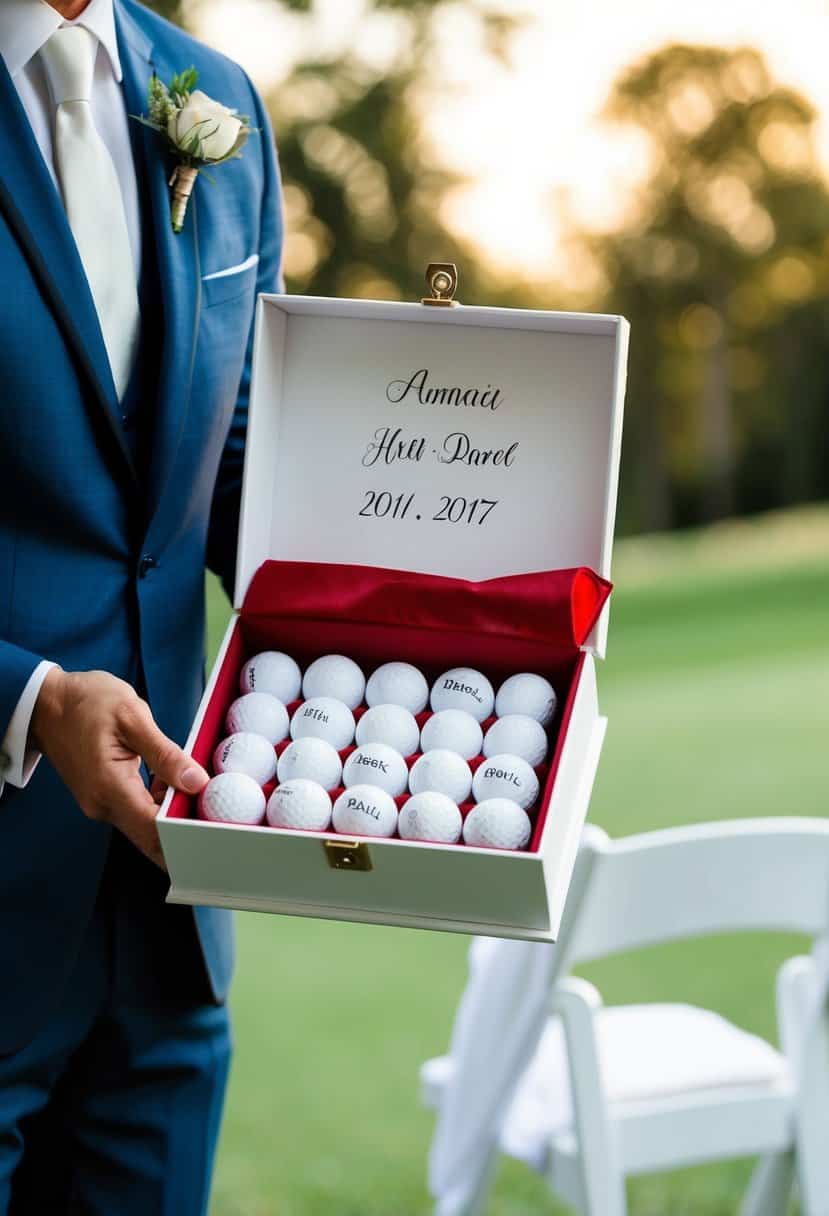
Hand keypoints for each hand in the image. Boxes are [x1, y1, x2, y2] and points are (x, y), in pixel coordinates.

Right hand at [31, 668, 207, 868]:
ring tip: (199, 791)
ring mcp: (100, 804)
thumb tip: (197, 782)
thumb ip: (165, 754)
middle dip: (184, 831)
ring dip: (172, 813)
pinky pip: (136, 811)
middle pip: (151, 836)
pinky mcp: (102, 798)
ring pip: (145, 825)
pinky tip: (172, 781)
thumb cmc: (87, 702)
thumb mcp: (132, 717)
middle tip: (216, 815)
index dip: (186, 834)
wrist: (47, 703)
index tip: (214, 827)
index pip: (154, 831)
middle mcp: (102, 805)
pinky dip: (158, 803)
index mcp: (110, 787)